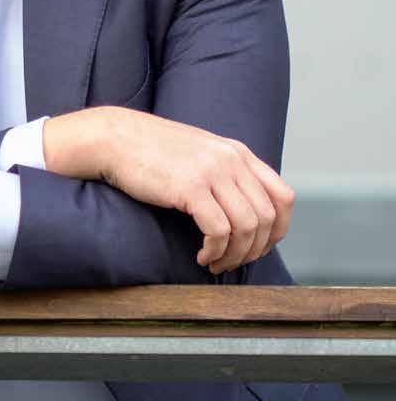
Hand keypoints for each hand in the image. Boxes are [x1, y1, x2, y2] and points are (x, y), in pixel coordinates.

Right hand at [43, 107, 293, 274]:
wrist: (115, 138)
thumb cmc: (152, 151)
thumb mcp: (200, 153)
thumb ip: (226, 173)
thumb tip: (246, 212)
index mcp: (238, 152)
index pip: (283, 197)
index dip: (278, 230)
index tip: (258, 247)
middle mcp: (231, 159)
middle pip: (268, 218)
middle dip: (255, 250)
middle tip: (233, 262)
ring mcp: (212, 171)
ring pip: (247, 228)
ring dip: (234, 255)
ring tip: (215, 262)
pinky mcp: (190, 187)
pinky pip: (219, 231)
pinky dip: (215, 251)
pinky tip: (201, 256)